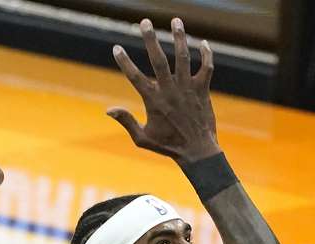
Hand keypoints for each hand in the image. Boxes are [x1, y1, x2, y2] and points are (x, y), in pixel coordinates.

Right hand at [108, 18, 219, 163]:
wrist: (198, 152)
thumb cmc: (168, 146)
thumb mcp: (142, 138)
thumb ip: (126, 121)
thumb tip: (108, 110)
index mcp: (154, 101)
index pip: (135, 77)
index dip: (124, 62)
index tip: (116, 48)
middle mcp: (170, 91)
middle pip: (159, 60)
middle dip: (151, 39)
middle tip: (145, 22)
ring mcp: (188, 89)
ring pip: (183, 57)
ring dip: (179, 38)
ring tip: (176, 20)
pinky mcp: (203, 90)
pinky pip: (206, 67)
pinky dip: (206, 54)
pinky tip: (203, 43)